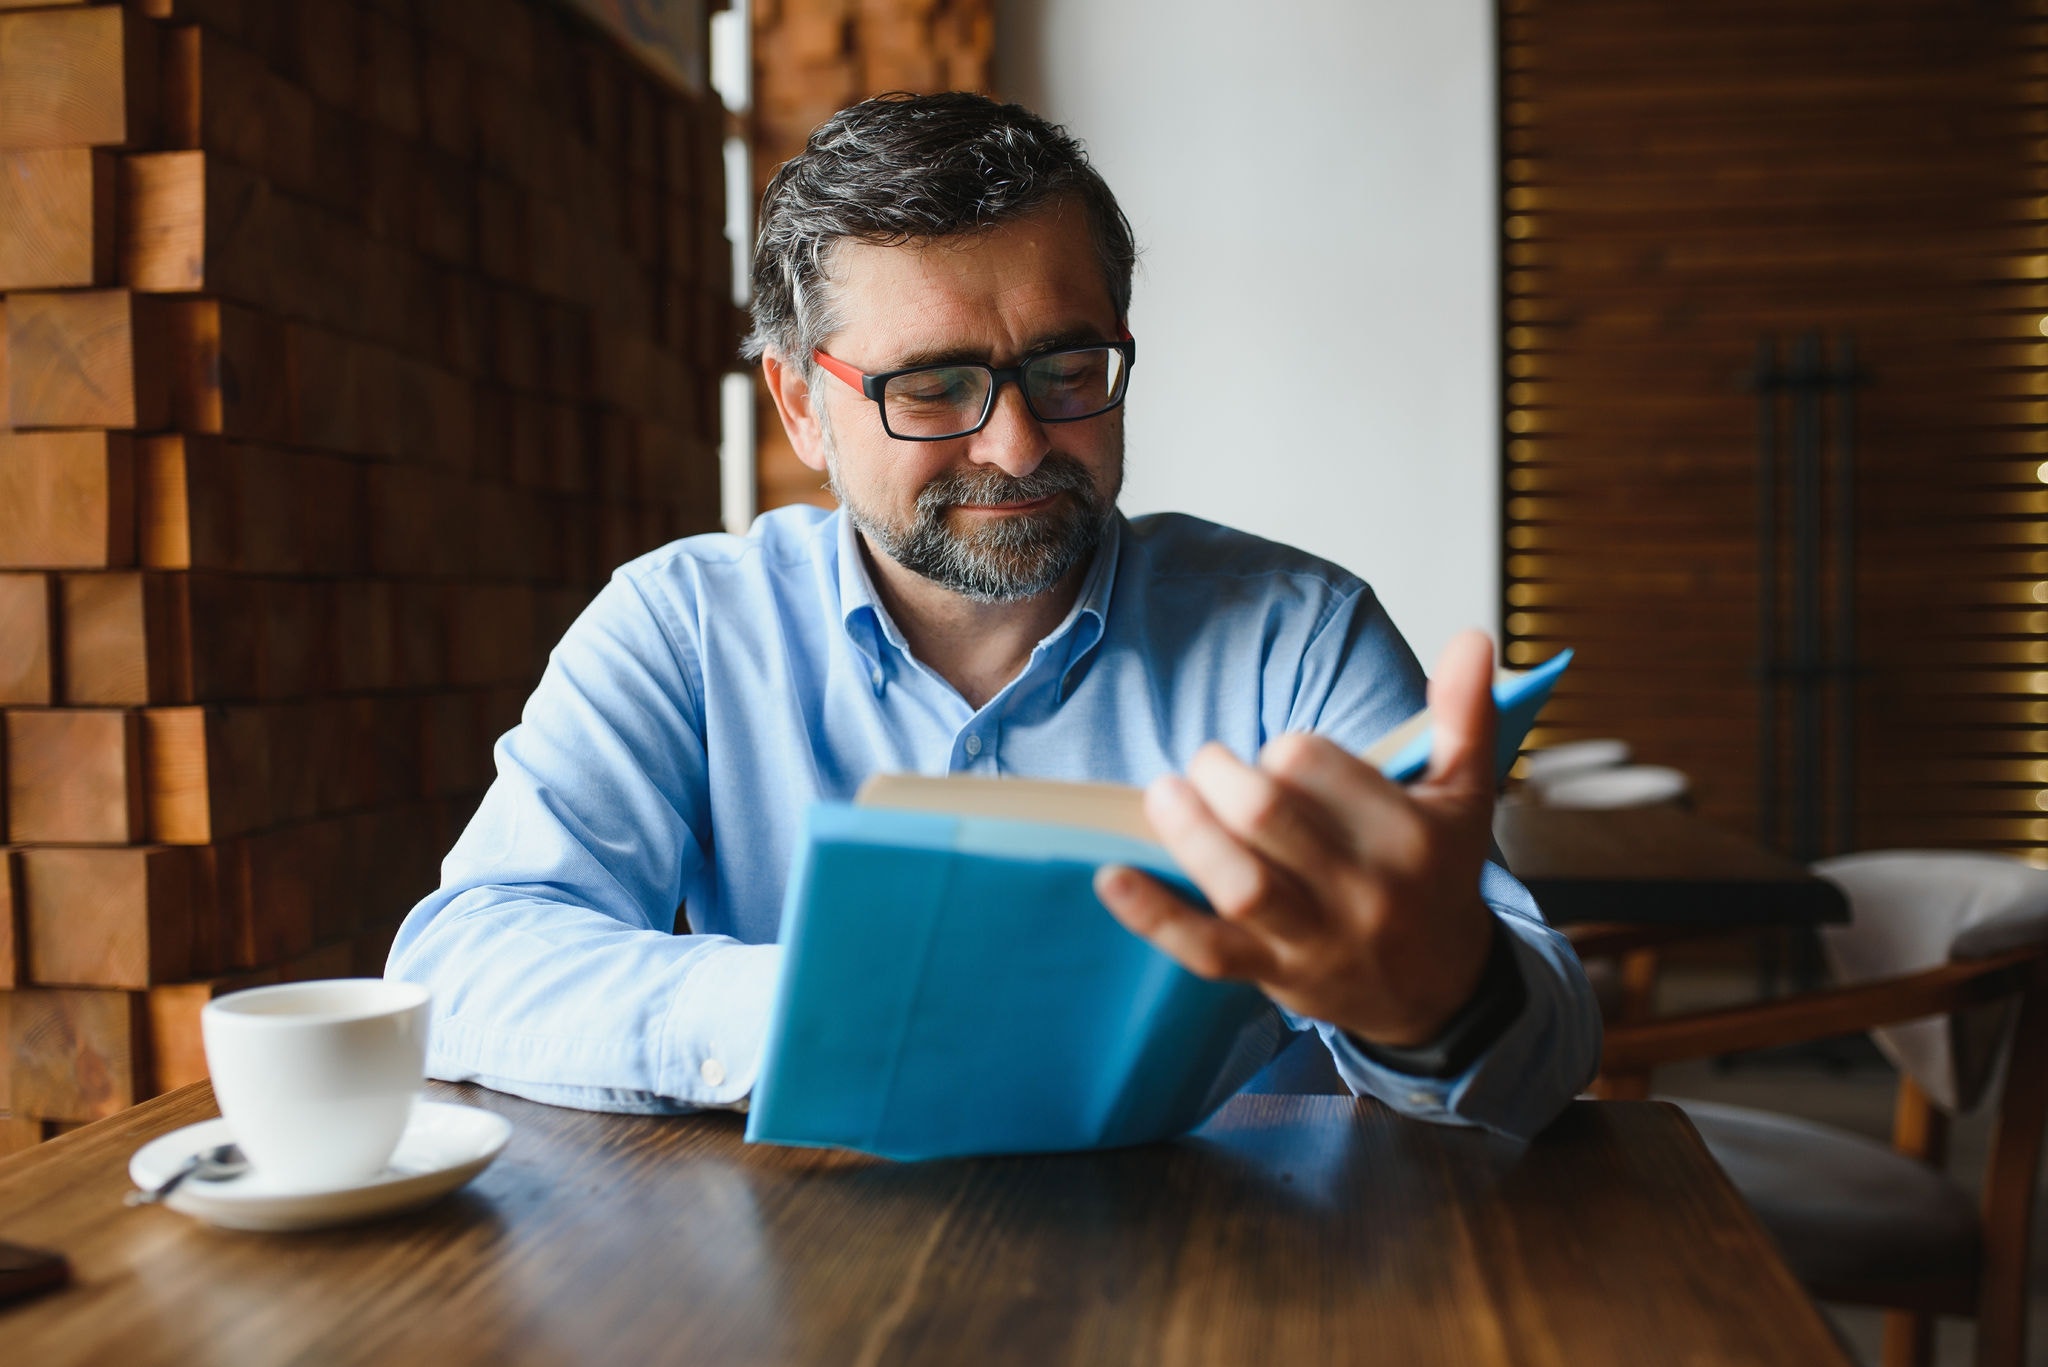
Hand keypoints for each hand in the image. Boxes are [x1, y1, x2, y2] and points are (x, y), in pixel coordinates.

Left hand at [1093, 630, 1502, 1048]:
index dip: (1285, 751)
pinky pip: (1205, 949)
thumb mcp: (1464, 795)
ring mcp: (1314, 939)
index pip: (1316, 765)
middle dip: (1221, 777)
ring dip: (1188, 833)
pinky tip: (1112, 876)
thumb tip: (1471, 638)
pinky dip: (1154, 914)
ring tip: (1164, 793)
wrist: (1441, 993)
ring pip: (1239, 886)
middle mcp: (1362, 889)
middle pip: (1268, 817)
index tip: (1283, 758)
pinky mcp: (1272, 976)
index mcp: (1407, 834)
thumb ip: (1463, 713)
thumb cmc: (1438, 877)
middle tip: (1207, 763)